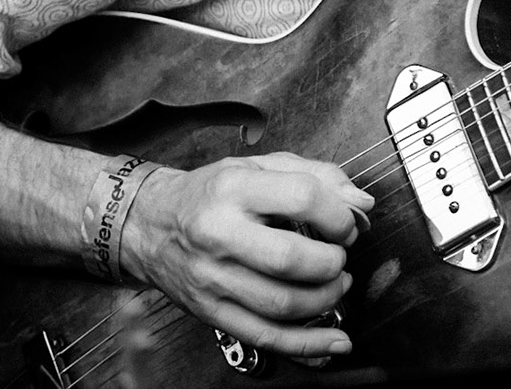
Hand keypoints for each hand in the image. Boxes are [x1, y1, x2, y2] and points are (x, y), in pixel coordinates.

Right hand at [123, 151, 373, 359]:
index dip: (338, 213)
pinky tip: (334, 340)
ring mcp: (213, 279)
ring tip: (336, 284)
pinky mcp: (211, 312)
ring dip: (326, 299)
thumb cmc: (210, 193)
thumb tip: (361, 202)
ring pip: (281, 304)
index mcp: (234, 189)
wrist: (148, 224)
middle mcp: (219, 235)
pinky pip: (265, 337)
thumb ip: (317, 175)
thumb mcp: (260, 165)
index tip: (346, 223)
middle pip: (290, 259)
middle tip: (340, 255)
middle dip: (332, 261)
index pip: (302, 197)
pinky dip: (306, 344)